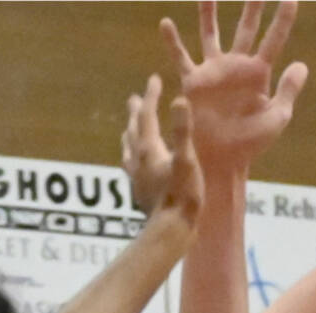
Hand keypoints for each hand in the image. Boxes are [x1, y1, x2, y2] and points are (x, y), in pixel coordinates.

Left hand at [122, 73, 203, 227]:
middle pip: (134, 129)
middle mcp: (138, 160)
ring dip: (130, 134)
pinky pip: (132, 167)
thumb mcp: (186, 160)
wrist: (170, 230)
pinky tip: (134, 165)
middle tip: (134, 99)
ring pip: (129, 149)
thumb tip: (179, 99)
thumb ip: (182, 131)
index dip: (151, 96)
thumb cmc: (182, 195)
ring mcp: (137, 177)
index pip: (147, 115)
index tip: (154, 79)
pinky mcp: (140, 192)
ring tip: (129, 128)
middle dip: (136, 112)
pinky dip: (133, 156)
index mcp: (149, 149)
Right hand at [159, 0, 307, 173]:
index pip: (274, 39)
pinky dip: (173, 42)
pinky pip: (181, 58)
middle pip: (246, 26)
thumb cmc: (251, 144)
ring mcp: (214, 71)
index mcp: (260, 74)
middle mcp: (237, 67)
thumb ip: (288, 91)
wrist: (223, 160)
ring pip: (211, 34)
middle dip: (253, 3)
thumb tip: (301, 64)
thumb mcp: (276, 118)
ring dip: (209, 12)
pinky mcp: (194, 82)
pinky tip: (165, 23)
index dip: (283, 18)